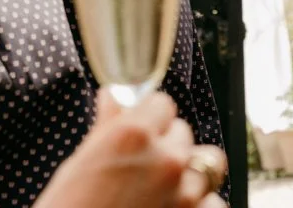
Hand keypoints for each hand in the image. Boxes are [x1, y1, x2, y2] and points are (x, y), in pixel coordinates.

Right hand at [34, 90, 227, 207]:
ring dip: (190, 172)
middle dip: (166, 146)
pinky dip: (200, 204)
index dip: (148, 118)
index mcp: (133, 135)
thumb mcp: (78, 166)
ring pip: (208, 162)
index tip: (140, 132)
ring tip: (165, 189)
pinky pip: (214, 201)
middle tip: (141, 169)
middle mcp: (166, 158)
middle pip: (183, 133)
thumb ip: (106, 127)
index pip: (162, 104)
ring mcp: (186, 191)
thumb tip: (112, 96)